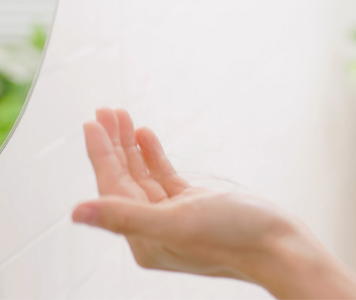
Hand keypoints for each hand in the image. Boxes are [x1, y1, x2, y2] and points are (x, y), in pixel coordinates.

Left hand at [71, 108, 321, 294]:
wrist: (279, 246)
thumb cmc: (233, 237)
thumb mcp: (177, 222)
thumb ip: (124, 216)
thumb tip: (75, 213)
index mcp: (142, 239)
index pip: (112, 188)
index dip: (101, 154)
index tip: (91, 122)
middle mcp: (152, 231)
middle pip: (124, 180)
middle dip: (113, 144)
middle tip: (104, 110)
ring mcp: (174, 218)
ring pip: (142, 177)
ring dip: (131, 146)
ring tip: (121, 116)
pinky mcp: (194, 208)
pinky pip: (164, 179)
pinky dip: (153, 156)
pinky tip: (146, 136)